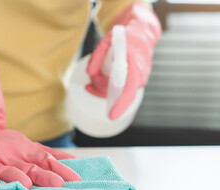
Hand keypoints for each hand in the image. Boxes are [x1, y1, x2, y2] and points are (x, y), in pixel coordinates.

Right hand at [0, 129, 79, 188]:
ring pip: (4, 169)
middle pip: (28, 167)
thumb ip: (50, 155)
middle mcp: (10, 155)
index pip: (45, 160)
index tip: (75, 179)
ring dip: (15, 176)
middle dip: (43, 176)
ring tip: (26, 184)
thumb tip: (75, 162)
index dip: (60, 169)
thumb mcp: (29, 146)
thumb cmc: (7, 144)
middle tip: (57, 183)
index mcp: (25, 151)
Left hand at [87, 2, 161, 119]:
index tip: (111, 115)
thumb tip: (89, 73)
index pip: (129, 90)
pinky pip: (123, 89)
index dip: (120, 104)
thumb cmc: (125, 36)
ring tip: (91, 83)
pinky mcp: (136, 80)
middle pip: (122, 94)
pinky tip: (96, 83)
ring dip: (105, 89)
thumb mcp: (108, 40)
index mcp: (135, 64)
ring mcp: (140, 78)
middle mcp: (140, 74)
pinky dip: (109, 88)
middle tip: (91, 89)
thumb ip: (98, 55)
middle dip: (106, 95)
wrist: (142, 32)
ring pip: (121, 92)